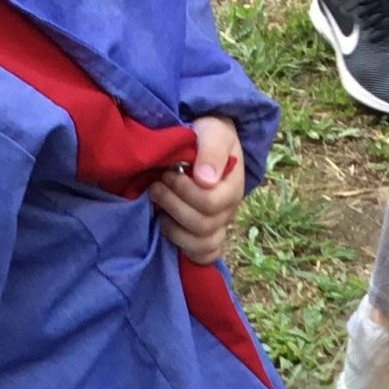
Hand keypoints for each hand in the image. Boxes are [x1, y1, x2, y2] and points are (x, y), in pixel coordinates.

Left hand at [151, 116, 246, 264]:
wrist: (206, 141)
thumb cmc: (209, 135)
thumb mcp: (214, 132)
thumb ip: (212, 151)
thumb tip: (205, 180)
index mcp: (232, 188)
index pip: (209, 203)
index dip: (183, 191)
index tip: (167, 172)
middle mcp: (227, 212)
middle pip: (202, 226)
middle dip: (172, 205)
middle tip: (156, 186)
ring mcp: (217, 227)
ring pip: (201, 245)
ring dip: (173, 228)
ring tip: (158, 206)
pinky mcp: (205, 236)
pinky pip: (202, 256)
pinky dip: (184, 247)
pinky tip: (168, 225)